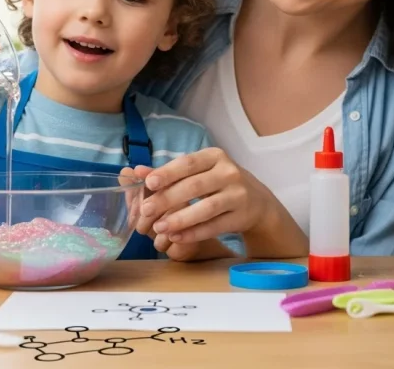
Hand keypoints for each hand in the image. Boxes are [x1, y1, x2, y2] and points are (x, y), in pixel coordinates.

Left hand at [132, 148, 269, 244]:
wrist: (257, 202)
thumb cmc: (218, 183)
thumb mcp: (198, 172)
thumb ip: (168, 173)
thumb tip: (136, 172)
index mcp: (215, 156)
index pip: (188, 162)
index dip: (168, 172)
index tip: (149, 182)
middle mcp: (229, 172)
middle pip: (195, 186)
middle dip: (168, 199)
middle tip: (146, 210)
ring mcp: (238, 195)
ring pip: (206, 208)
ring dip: (180, 219)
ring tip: (159, 227)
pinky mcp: (242, 216)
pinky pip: (215, 226)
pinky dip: (194, 233)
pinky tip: (176, 236)